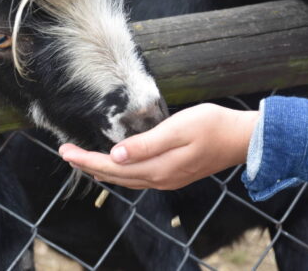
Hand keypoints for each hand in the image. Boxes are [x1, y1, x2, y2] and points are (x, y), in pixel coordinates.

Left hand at [59, 103, 258, 189]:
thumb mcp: (178, 129)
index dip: (86, 159)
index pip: (111, 166)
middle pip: (114, 175)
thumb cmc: (212, 126)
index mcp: (156, 168)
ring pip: (125, 179)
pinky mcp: (173, 174)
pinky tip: (114, 166)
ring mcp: (167, 179)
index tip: (64, 151)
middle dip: (87, 165)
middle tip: (65, 152)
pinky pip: (137, 178)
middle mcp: (159, 178)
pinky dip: (119, 173)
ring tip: (82, 160)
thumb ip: (146, 144)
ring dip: (102, 170)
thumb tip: (115, 156)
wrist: (243, 139)